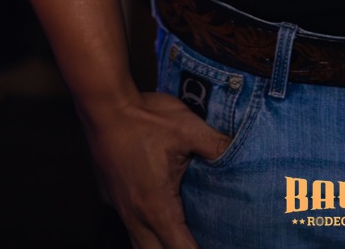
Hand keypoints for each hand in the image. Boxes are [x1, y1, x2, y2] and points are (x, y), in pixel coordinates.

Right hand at [83, 90, 230, 248]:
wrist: (105, 108)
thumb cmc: (145, 119)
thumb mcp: (188, 128)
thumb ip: (216, 145)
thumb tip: (239, 152)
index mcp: (158, 207)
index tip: (218, 245)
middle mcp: (136, 216)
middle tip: (201, 241)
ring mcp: (122, 209)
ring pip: (140, 244)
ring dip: (160, 245)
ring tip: (180, 236)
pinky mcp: (114, 197)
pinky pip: (131, 227)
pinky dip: (147, 232)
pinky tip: (159, 217)